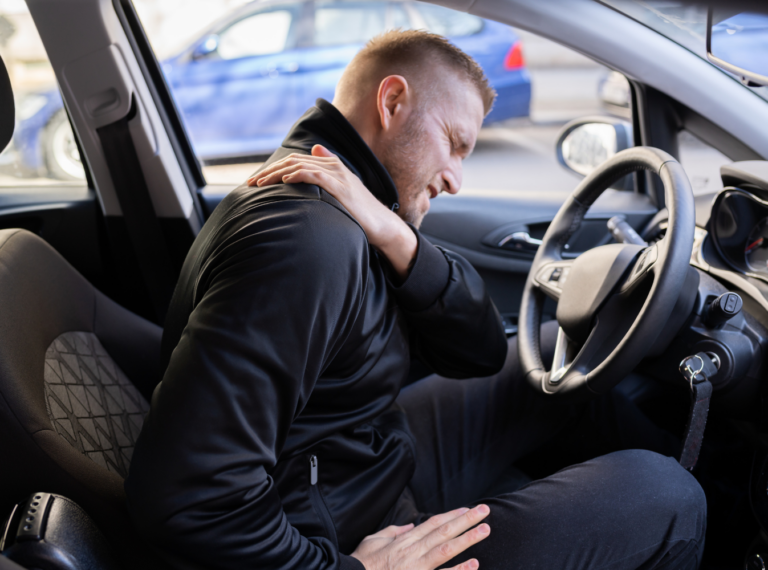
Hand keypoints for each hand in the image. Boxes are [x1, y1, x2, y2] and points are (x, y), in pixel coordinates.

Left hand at [248, 145, 417, 278]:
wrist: (381, 224)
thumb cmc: (359, 212)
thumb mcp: (341, 189)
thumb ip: (326, 170)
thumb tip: (314, 149)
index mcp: (330, 164)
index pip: (295, 160)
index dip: (273, 169)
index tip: (257, 181)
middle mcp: (332, 165)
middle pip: (293, 161)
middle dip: (269, 171)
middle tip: (250, 183)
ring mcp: (337, 174)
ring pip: (299, 165)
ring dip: (276, 173)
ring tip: (259, 184)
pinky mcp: (339, 186)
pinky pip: (313, 174)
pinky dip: (296, 175)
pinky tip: (284, 181)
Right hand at [349, 504, 490, 569]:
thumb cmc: (362, 563)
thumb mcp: (374, 541)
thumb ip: (394, 532)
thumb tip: (409, 525)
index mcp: (404, 540)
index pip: (433, 524)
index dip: (451, 515)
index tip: (467, 509)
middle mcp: (413, 550)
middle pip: (444, 531)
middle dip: (466, 520)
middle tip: (485, 511)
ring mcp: (417, 567)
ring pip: (447, 549)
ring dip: (468, 539)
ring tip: (485, 530)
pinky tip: (474, 563)